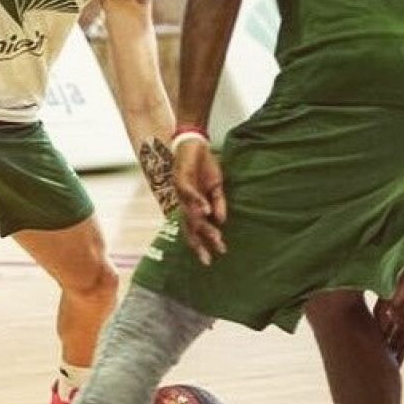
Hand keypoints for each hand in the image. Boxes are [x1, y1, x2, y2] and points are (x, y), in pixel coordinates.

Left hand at [174, 140, 226, 265]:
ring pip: (190, 214)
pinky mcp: (181, 178)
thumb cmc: (204, 167)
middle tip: (208, 258)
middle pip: (190, 227)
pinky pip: (189, 194)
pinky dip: (198, 202)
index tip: (210, 259)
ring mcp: (181, 192)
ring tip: (216, 237)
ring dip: (203, 226)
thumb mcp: (216, 187)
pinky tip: (206, 211)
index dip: (201, 244)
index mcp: (192, 206)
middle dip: (200, 243)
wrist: (195, 144)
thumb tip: (222, 221)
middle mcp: (184, 202)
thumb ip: (218, 204)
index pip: (194, 229)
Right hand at [374, 267, 403, 368]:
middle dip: (386, 355)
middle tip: (379, 370)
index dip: (374, 344)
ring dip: (399, 356)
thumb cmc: (400, 279)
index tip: (367, 356)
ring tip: (394, 372)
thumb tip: (372, 326)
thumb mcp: (386, 295)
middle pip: (391, 341)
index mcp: (386, 312)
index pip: (378, 332)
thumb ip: (380, 310)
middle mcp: (398, 319)